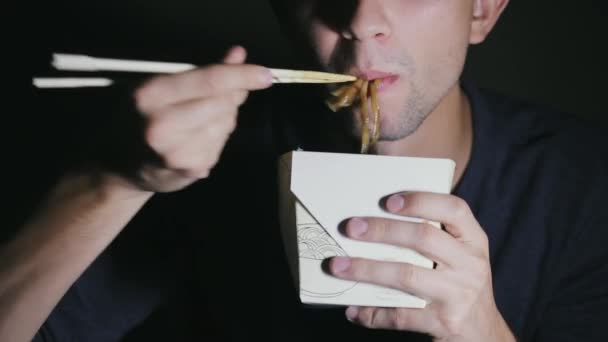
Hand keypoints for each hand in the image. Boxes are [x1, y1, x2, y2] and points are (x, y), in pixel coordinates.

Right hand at [129, 46, 272, 191]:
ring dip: (224, 116)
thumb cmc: (138, 118)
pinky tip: (197, 137)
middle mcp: (161, 126)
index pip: (209, 81)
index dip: (242, 76)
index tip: (265, 75)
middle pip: (223, 103)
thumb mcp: (159, 86)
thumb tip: (237, 55)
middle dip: (234, 95)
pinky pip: (222, 143)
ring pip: (226, 123)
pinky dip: (218, 136)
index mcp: (150, 96)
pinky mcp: (192, 169)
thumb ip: (202, 71)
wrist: (118, 167)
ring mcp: (178, 152)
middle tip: (227, 92)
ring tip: (199, 118)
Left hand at [328, 192, 514, 341]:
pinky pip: (400, 315)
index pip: (454, 209)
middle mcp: (470, 265)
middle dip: (382, 230)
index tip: (388, 201)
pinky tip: (353, 310)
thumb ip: (432, 237)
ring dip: (366, 269)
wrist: (483, 335)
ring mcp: (458, 295)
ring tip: (337, 266)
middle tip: (351, 228)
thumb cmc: (459, 284)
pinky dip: (372, 313)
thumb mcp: (459, 257)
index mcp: (474, 241)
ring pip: (406, 276)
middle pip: (423, 238)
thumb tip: (372, 221)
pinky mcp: (444, 323)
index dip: (421, 201)